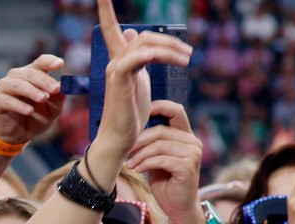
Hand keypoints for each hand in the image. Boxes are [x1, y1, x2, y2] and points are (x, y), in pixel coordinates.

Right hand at [0, 55, 65, 145]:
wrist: (19, 136)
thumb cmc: (36, 119)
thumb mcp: (52, 110)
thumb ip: (59, 98)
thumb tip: (64, 86)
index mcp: (32, 75)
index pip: (41, 62)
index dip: (50, 61)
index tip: (60, 64)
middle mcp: (17, 77)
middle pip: (30, 72)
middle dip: (44, 80)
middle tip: (55, 89)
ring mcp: (5, 87)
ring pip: (17, 83)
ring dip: (31, 90)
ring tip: (43, 98)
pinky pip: (7, 100)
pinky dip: (19, 105)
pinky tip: (29, 111)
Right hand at [94, 0, 191, 155]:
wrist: (120, 140)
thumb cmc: (130, 116)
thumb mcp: (138, 82)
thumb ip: (139, 58)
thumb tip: (133, 33)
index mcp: (119, 62)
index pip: (111, 30)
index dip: (106, 11)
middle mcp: (115, 62)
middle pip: (145, 36)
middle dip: (170, 41)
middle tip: (188, 54)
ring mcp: (116, 70)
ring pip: (145, 43)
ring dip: (171, 48)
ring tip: (186, 59)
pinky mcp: (120, 79)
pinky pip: (138, 58)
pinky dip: (156, 54)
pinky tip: (171, 59)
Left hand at [125, 101, 203, 223]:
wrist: (178, 208)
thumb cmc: (166, 183)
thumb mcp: (157, 159)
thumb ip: (153, 143)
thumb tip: (132, 129)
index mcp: (186, 136)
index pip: (176, 111)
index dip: (159, 106)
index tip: (140, 111)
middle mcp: (193, 142)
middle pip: (161, 131)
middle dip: (139, 140)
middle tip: (125, 151)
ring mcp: (193, 154)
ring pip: (159, 145)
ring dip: (140, 155)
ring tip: (129, 164)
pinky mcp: (188, 167)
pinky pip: (161, 159)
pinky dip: (145, 164)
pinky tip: (136, 169)